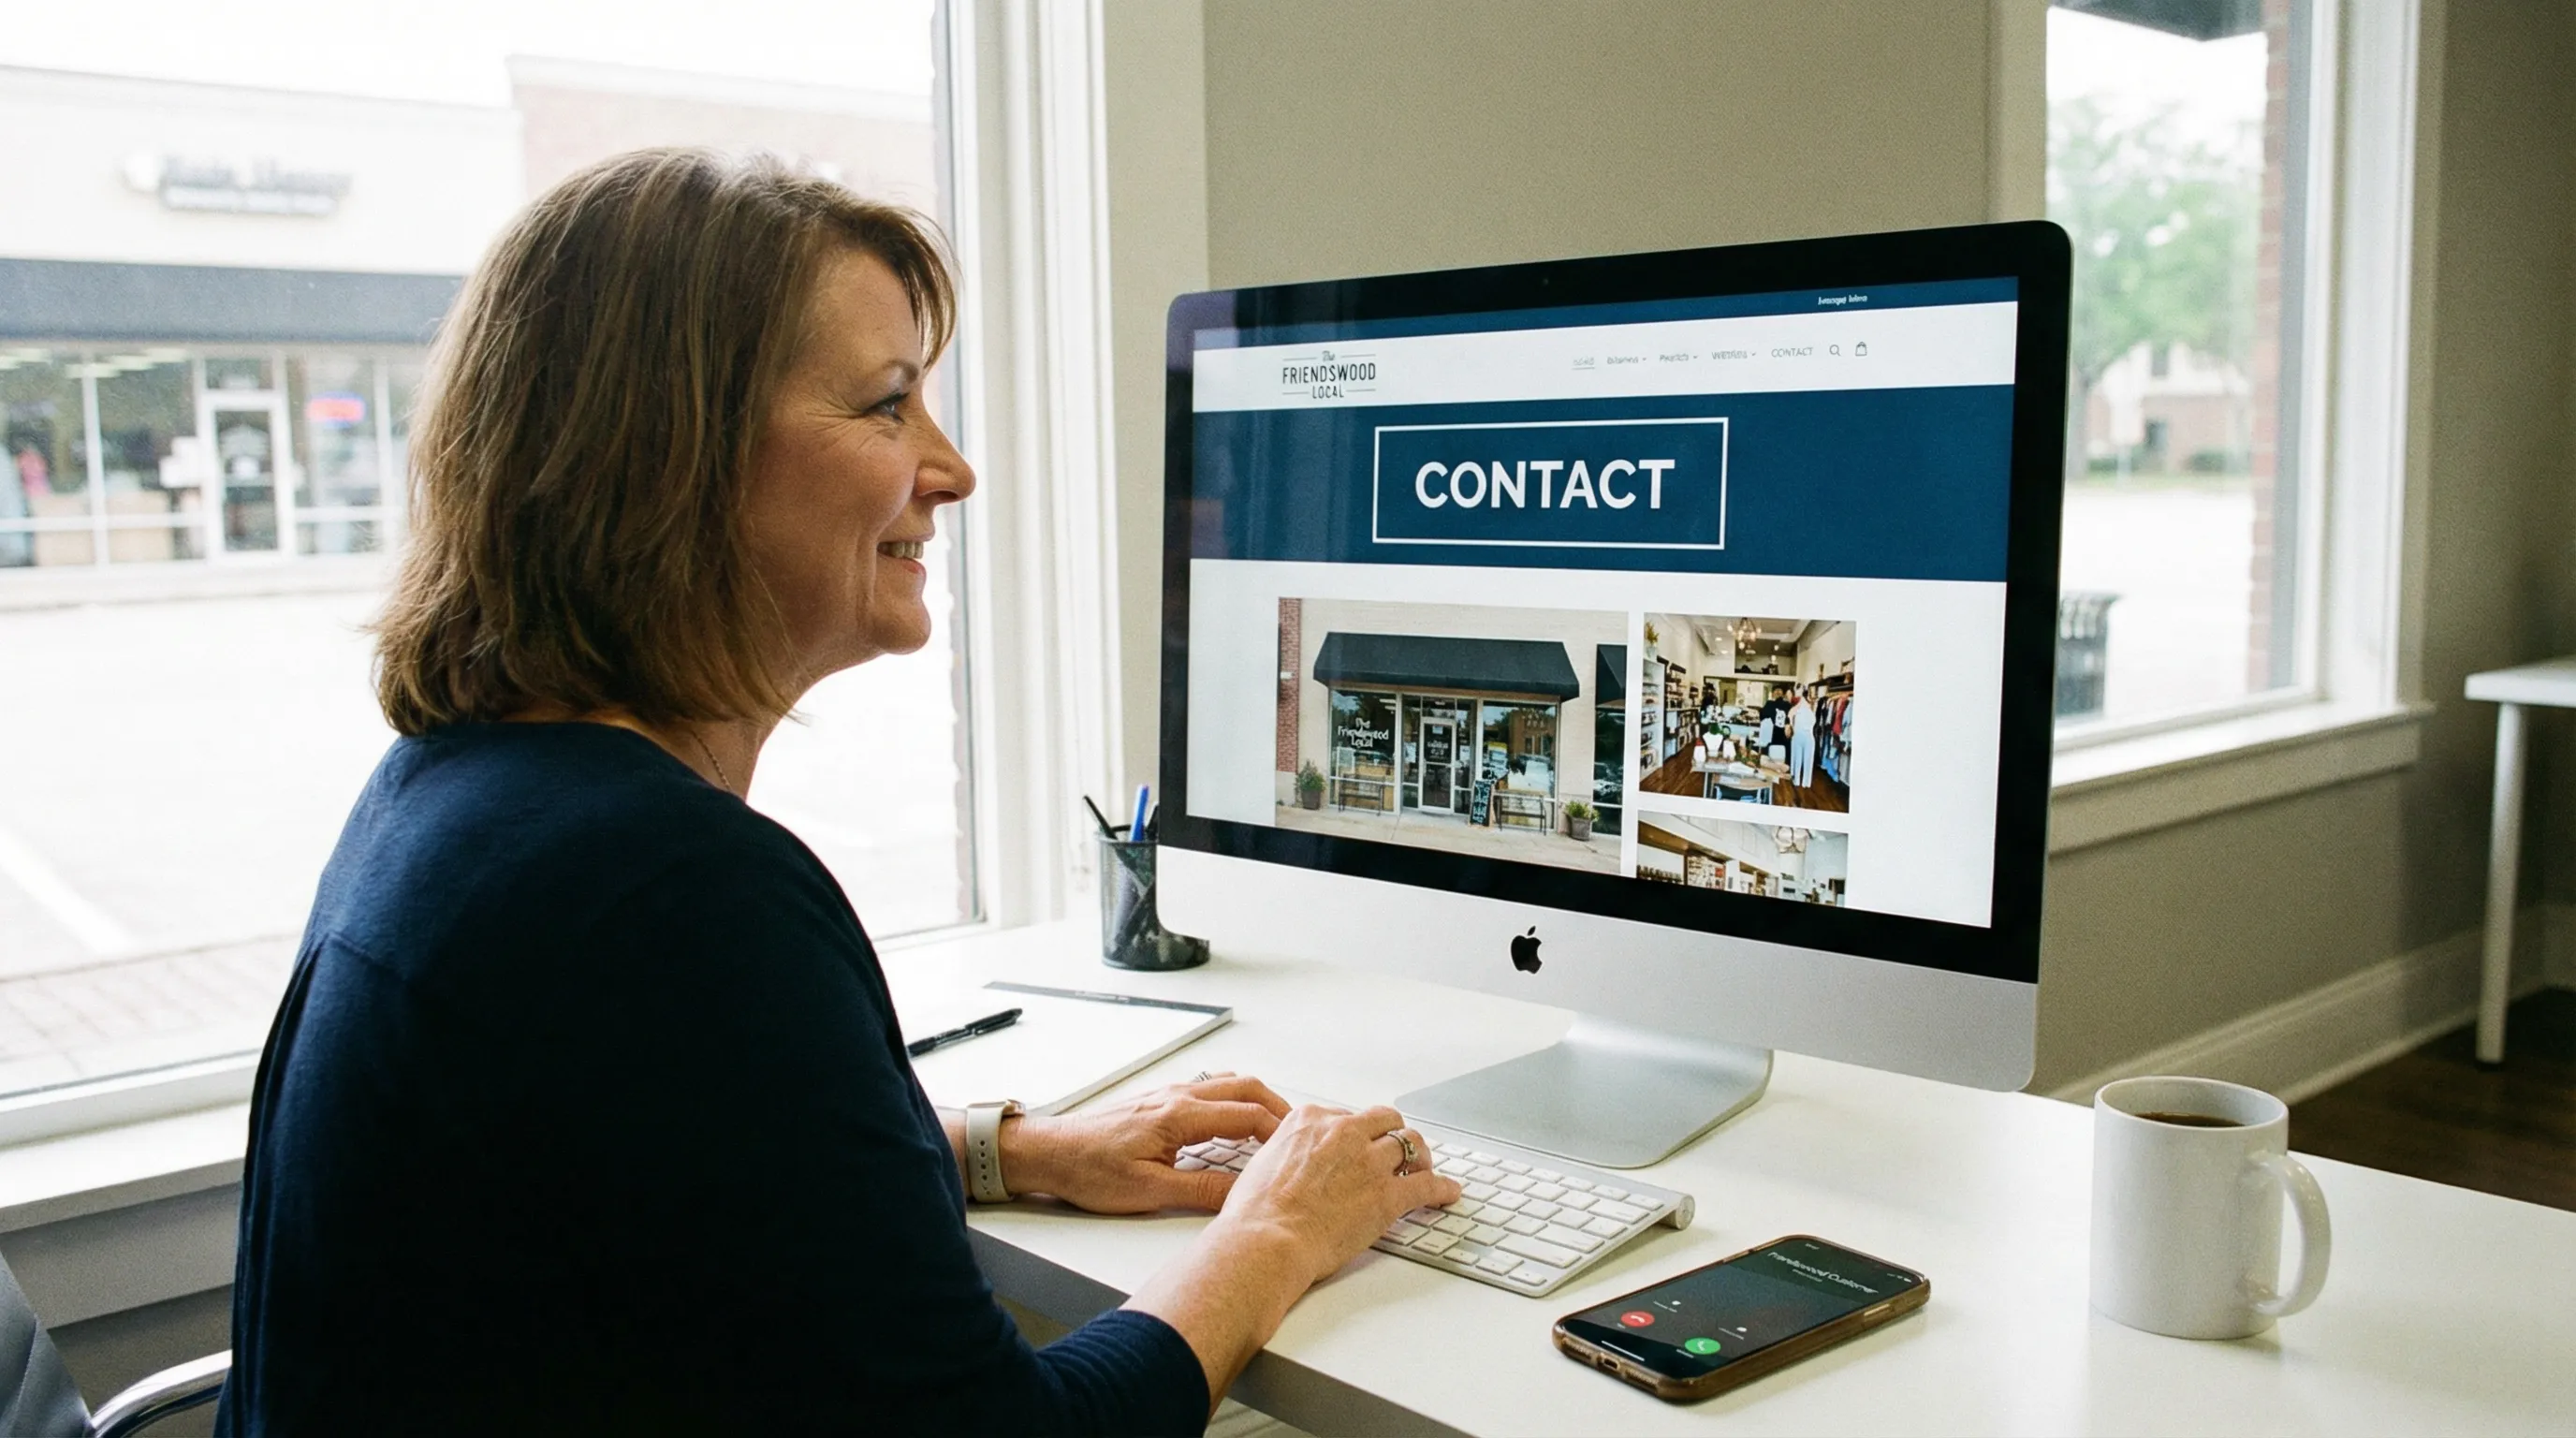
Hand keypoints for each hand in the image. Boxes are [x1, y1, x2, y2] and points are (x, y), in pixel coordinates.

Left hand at [999, 1073, 1290, 1213]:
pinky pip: (1210, 1091)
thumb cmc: (1089, 1171)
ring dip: (1257, 1102)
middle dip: (1279, 1109)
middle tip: (1300, 1136)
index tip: (1299, 1150)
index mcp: (1181, 1114)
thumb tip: (1245, 1194)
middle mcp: (1178, 1096)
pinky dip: (1234, 1102)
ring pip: (1228, 1084)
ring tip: (1275, 1131)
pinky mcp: (1159, 1103)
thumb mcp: (1149, 1191)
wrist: (1049, 1153)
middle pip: (1246, 1087)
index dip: (1280, 1132)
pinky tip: (1234, 1126)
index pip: (1248, 1114)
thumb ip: (1202, 1189)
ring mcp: (1169, 1095)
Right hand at [1211, 1103, 1461, 1285]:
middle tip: (1397, 1151)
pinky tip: (1448, 1192)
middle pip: (1385, 1120)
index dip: (1357, 1135)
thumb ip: (1288, 1152)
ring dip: (1419, 1156)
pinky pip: (1427, 1185)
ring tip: (1423, 1167)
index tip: (1360, 1146)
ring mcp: (1369, 1162)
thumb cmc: (1256, 1212)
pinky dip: (1442, 1188)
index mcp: (1310, 1120)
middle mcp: (1343, 1133)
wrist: (1266, 1240)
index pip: (1347, 1116)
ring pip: (1410, 1144)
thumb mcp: (1263, 1162)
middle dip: (1392, 1134)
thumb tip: (1294, 1160)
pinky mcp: (1388, 1195)